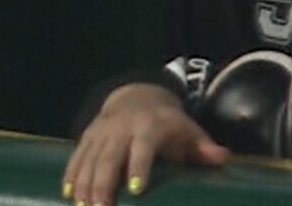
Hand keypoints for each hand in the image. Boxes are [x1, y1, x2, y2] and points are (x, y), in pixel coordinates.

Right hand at [63, 83, 228, 204]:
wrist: (136, 96)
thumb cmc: (168, 124)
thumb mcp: (189, 131)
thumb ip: (204, 148)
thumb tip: (223, 157)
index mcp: (149, 127)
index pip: (143, 147)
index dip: (139, 166)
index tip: (137, 190)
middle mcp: (121, 128)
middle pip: (109, 157)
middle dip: (103, 185)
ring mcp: (102, 132)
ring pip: (90, 159)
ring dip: (85, 186)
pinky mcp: (88, 137)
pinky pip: (77, 157)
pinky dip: (72, 176)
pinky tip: (69, 196)